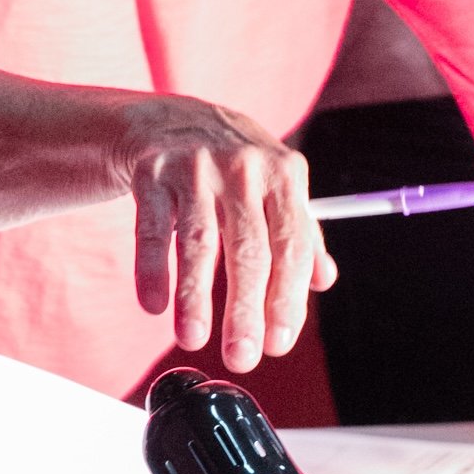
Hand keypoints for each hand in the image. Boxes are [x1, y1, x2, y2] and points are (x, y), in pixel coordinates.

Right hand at [114, 95, 337, 373]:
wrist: (171, 117)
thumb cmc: (232, 164)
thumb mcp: (274, 186)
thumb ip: (300, 232)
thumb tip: (323, 281)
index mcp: (283, 173)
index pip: (292, 244)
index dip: (287, 298)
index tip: (279, 343)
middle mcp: (243, 166)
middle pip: (248, 247)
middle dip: (245, 308)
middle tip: (242, 356)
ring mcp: (196, 165)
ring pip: (198, 239)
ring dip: (195, 295)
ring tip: (192, 338)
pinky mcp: (153, 168)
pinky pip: (151, 227)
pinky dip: (152, 268)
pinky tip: (154, 305)